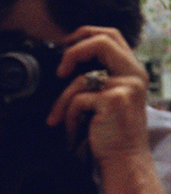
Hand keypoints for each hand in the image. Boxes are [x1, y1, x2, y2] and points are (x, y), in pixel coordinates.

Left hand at [46, 26, 149, 163]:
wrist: (124, 160)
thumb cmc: (111, 131)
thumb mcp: (110, 97)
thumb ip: (99, 76)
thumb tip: (67, 61)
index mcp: (133, 70)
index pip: (111, 34)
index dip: (85, 33)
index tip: (65, 45)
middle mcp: (134, 74)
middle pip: (101, 41)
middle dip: (72, 52)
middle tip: (59, 72)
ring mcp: (126, 86)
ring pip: (80, 79)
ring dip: (62, 101)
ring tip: (58, 118)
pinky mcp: (113, 101)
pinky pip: (78, 100)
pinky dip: (68, 117)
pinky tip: (73, 130)